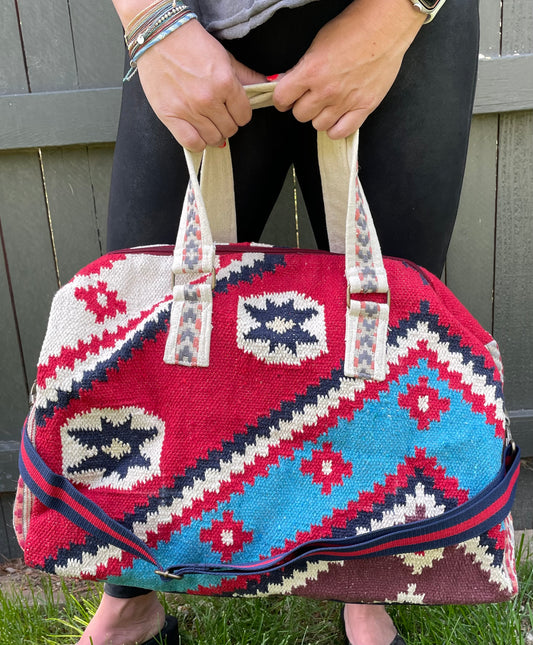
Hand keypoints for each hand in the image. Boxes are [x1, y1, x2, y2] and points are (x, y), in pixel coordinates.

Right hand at [129, 19, 264, 149]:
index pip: (244, 116)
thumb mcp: (225, 57)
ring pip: (213, 139)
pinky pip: (191, 143)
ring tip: (206, 121)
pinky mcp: (170, 116)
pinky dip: (197, 142)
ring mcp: (188, 109)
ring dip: (213, 133)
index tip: (232, 109)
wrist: (158, 35)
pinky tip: (196, 131)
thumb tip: (269, 85)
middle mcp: (208, 99)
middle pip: (229, 130)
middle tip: (218, 113)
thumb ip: (247, 76)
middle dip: (227, 123)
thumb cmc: (191, 43)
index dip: (240, 114)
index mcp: (225, 83)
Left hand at [272, 0, 425, 137]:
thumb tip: (289, 83)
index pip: (282, 99)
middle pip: (300, 115)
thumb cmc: (353, 28)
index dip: (282, 99)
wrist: (385, 27)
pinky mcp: (364, 107)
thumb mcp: (317, 44)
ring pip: (318, 125)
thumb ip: (302, 69)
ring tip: (327, 104)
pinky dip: (336, 128)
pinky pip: (341, 132)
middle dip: (302, 105)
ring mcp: (346, 101)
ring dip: (319, 116)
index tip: (286, 98)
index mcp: (312, 71)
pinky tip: (337, 117)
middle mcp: (327, 90)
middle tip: (310, 96)